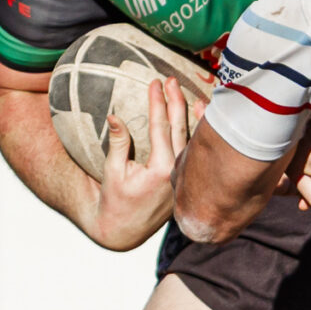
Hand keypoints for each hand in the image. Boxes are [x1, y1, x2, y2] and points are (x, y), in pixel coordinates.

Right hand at [94, 76, 192, 240]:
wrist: (125, 230)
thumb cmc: (115, 200)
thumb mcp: (112, 171)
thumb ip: (118, 143)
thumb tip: (114, 115)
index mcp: (160, 169)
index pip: (160, 127)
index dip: (158, 103)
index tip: (155, 83)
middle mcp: (176, 172)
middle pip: (180, 128)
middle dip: (176, 101)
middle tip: (171, 80)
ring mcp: (183, 176)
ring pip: (191, 139)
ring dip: (192, 116)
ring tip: (191, 94)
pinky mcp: (184, 179)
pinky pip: (191, 151)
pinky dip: (196, 134)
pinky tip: (198, 120)